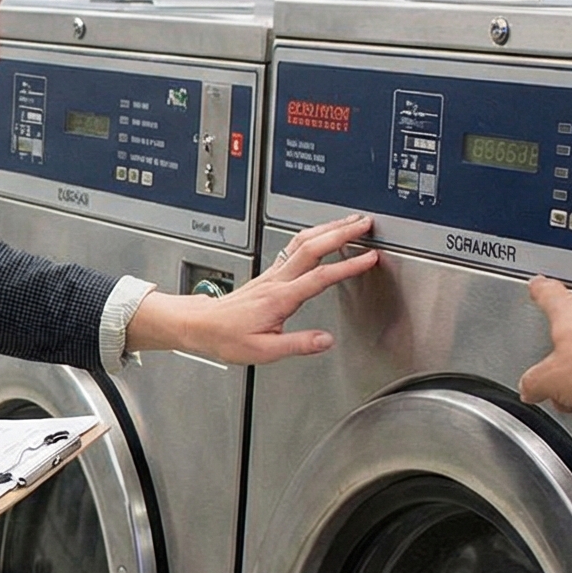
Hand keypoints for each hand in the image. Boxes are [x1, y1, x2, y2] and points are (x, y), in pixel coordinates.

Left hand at [127, 214, 380, 363]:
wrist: (202, 325)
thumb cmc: (227, 337)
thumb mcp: (263, 350)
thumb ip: (297, 344)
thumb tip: (325, 340)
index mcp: (280, 298)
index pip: (320, 277)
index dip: (347, 266)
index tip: (369, 258)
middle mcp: (277, 280)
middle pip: (313, 247)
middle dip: (342, 232)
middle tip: (366, 224)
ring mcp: (273, 273)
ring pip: (303, 241)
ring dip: (329, 228)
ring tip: (352, 221)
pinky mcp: (270, 273)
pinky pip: (295, 246)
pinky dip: (315, 235)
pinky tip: (324, 233)